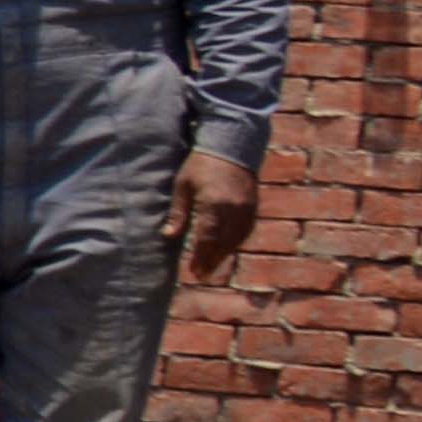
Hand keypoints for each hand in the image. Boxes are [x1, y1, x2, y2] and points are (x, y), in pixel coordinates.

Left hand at [178, 152, 261, 286]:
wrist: (231, 146)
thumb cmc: (200, 165)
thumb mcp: (182, 186)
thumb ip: (178, 213)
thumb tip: (168, 236)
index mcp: (214, 204)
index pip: (207, 238)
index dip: (200, 257)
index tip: (193, 271)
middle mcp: (234, 209)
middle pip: (223, 243)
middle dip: (212, 261)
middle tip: (200, 275)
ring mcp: (247, 208)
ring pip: (237, 239)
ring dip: (224, 254)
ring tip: (211, 267)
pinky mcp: (254, 206)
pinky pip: (246, 230)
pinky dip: (236, 243)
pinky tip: (226, 250)